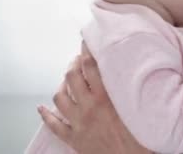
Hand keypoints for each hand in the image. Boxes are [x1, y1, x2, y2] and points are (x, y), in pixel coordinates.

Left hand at [38, 44, 152, 153]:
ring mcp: (79, 123)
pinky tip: (42, 109)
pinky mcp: (74, 139)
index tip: (86, 42)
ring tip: (66, 81)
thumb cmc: (140, 139)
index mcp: (106, 98)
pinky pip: (54, 125)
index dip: (86, 51)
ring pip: (60, 97)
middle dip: (73, 65)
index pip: (91, 66)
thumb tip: (135, 73)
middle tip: (77, 60)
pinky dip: (46, 115)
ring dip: (61, 85)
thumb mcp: (140, 108)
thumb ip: (133, 90)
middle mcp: (89, 107)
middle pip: (72, 77)